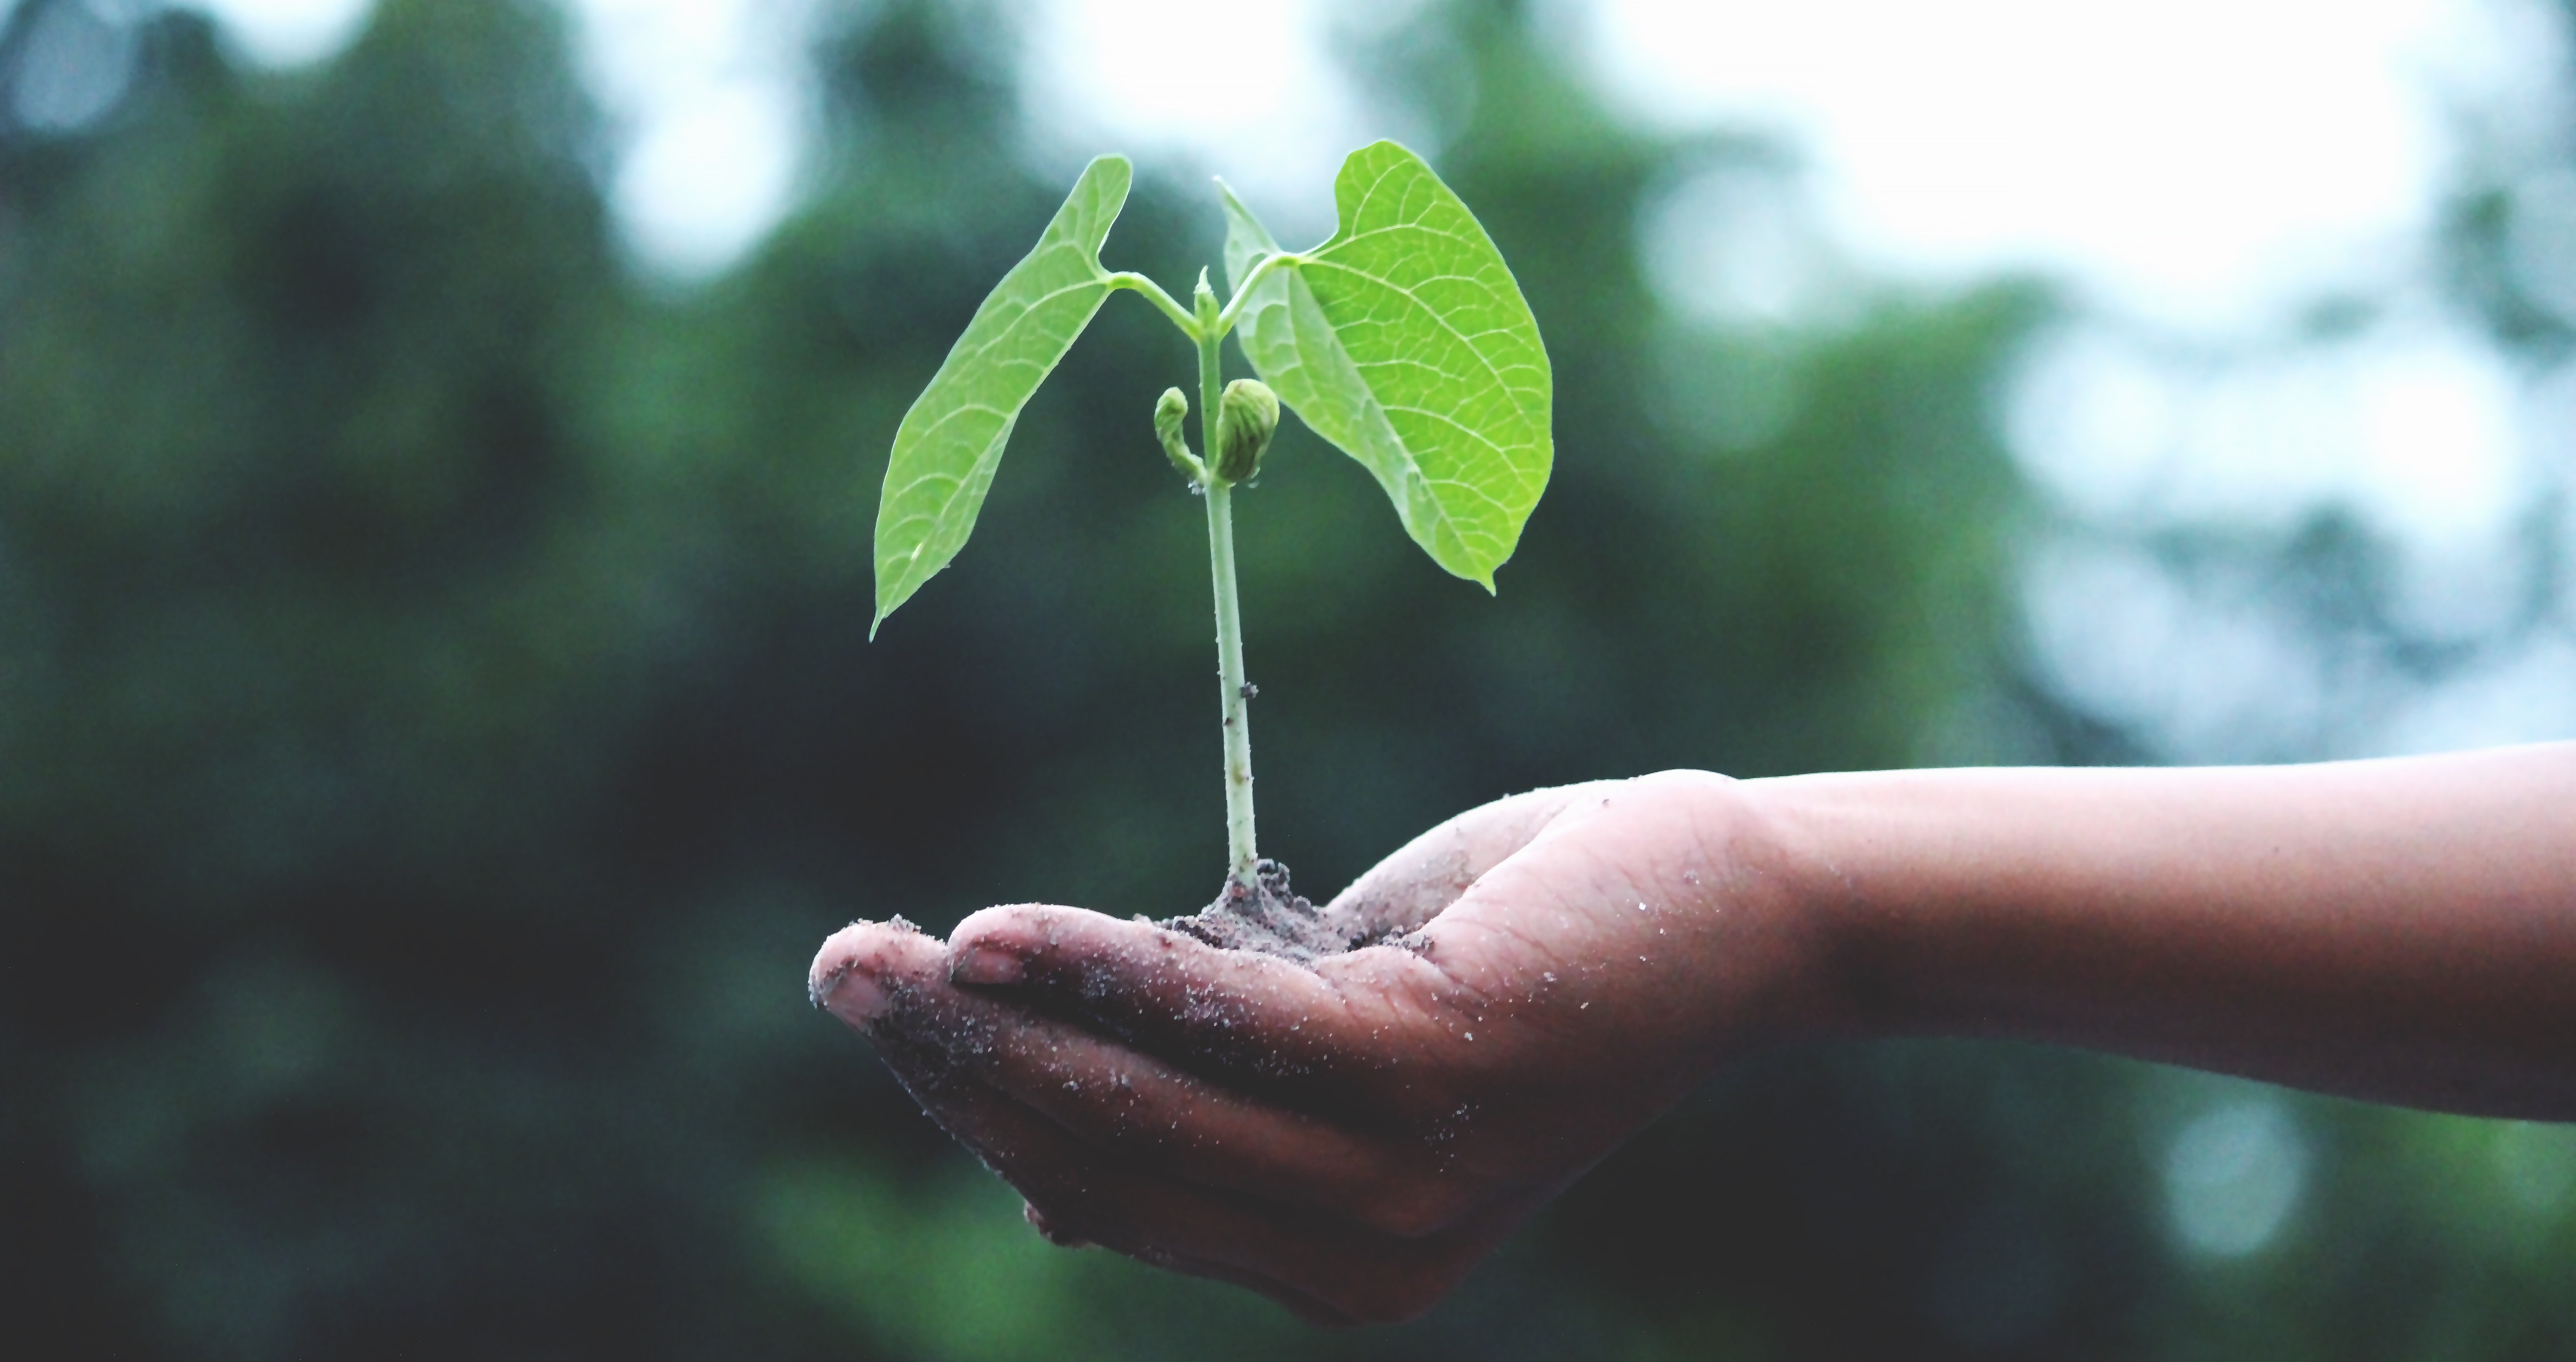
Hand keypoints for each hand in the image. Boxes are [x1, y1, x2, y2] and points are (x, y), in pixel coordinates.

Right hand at [807, 771, 1840, 1323]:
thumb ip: (1216, 1098)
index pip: (1114, 1193)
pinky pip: (1222, 1021)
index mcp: (1337, 1262)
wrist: (1730, 906)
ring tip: (877, 954)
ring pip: (1143, 1102)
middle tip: (839, 971)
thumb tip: (1040, 1181)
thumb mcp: (1344, 1038)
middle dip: (955, 1067)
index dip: (985, 1110)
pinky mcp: (1431, 1071)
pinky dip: (1100, 971)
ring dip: (992, 1021)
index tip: (892, 1015)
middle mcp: (1366, 1256)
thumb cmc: (1523, 952)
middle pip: (1105, 1158)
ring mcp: (1403, 1177)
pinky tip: (995, 935)